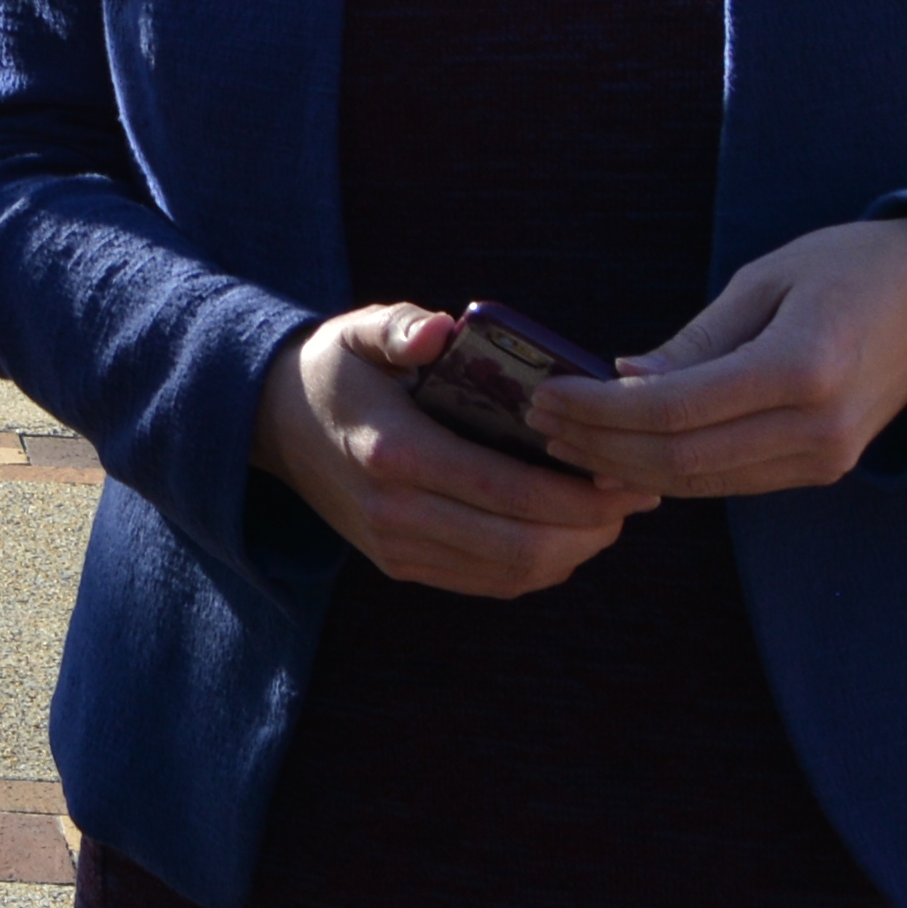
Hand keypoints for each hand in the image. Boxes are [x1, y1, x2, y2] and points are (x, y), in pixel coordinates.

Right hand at [253, 305, 651, 597]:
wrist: (273, 423)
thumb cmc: (337, 369)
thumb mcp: (360, 329)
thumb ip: (402, 325)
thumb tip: (443, 332)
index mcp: (395, 453)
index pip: (507, 492)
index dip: (578, 494)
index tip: (626, 474)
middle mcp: (397, 513)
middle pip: (522, 547)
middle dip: (592, 528)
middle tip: (633, 497)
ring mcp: (399, 548)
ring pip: (513, 573)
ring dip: (574, 550)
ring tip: (609, 514)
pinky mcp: (403, 565)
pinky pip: (491, 581)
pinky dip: (541, 564)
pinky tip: (566, 532)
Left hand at [531, 218, 906, 500]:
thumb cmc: (848, 268)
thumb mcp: (765, 280)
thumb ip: (695, 341)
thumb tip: (622, 378)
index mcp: (804, 369)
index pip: (676, 411)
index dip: (601, 410)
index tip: (546, 393)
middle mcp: (819, 429)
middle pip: (682, 460)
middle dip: (599, 444)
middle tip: (538, 419)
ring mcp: (827, 460)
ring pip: (702, 482)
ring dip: (625, 466)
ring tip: (564, 437)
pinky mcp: (824, 470)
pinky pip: (730, 481)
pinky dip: (669, 472)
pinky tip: (622, 451)